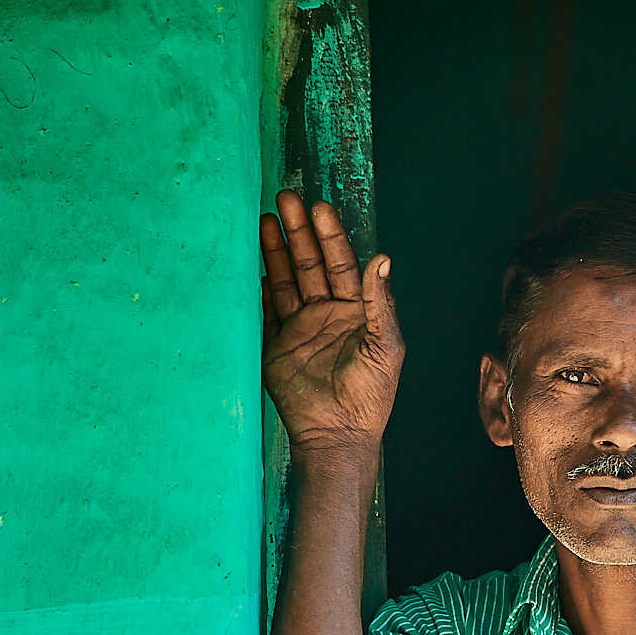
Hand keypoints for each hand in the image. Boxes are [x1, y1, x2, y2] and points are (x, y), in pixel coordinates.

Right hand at [260, 190, 403, 451]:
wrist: (338, 434)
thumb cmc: (371, 395)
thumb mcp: (385, 346)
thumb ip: (381, 302)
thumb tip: (382, 257)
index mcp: (356, 310)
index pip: (341, 264)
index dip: (329, 236)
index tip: (318, 208)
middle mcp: (326, 313)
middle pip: (310, 264)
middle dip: (298, 232)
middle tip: (285, 199)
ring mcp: (299, 329)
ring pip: (285, 281)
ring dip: (275, 252)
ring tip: (262, 220)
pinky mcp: (275, 347)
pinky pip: (264, 312)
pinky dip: (257, 288)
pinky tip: (250, 264)